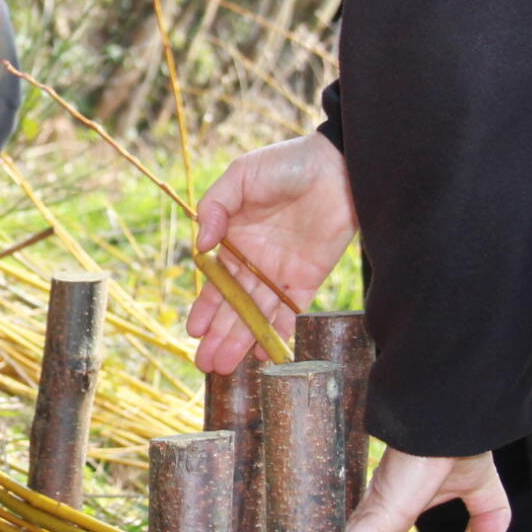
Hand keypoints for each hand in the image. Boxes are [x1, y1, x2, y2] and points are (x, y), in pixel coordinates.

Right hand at [185, 135, 355, 374]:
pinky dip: (277, 332)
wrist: (338, 165)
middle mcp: (254, 260)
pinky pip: (290, 311)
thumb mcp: (241, 176)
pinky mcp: (309, 278)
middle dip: (219, 335)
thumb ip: (215, 206)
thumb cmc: (286, 164)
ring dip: (241, 340)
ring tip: (225, 367)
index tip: (193, 330)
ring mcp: (280, 271)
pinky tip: (261, 352)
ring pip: (257, 313)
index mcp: (233, 237)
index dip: (204, 306)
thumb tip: (201, 245)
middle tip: (205, 364)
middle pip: (233, 305)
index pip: (214, 280)